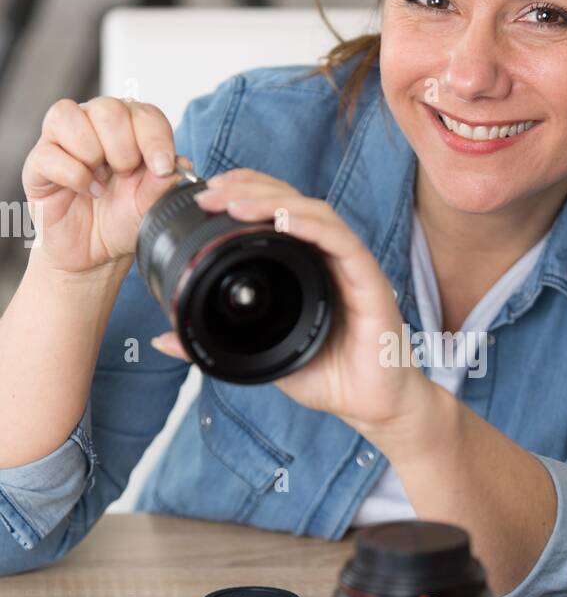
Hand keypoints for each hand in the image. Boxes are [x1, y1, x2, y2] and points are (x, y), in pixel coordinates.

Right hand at [22, 97, 189, 274]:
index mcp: (128, 128)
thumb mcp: (150, 204)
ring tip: (100, 181)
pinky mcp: (39, 161)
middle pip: (108, 109)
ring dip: (93, 154)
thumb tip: (179, 163)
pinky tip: (85, 191)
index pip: (143, 112)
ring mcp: (62, 139)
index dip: (155, 137)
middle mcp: (94, 125)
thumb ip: (164, 182)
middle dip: (123, 148)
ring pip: (70, 116)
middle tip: (124, 174)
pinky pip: (51, 153)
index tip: (162, 167)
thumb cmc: (120, 219)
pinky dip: (74, 176)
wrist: (94, 252)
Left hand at [150, 168, 430, 438]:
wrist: (371, 407)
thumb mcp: (257, 357)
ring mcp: (349, 265)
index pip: (273, 213)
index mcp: (302, 266)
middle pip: (289, 201)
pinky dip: (311, 226)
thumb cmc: (327, 377)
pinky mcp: (369, 279)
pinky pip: (341, 242)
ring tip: (234, 201)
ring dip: (273, 200)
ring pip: (313, 212)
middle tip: (210, 191)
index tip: (203, 196)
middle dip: (248, 188)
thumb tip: (164, 338)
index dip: (241, 194)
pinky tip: (284, 220)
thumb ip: (214, 342)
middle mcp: (326, 257)